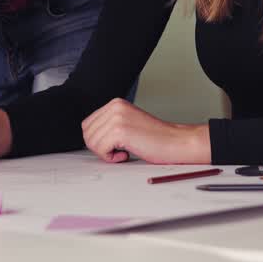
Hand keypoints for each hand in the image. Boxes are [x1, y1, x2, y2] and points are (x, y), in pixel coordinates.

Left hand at [80, 98, 209, 164]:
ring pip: (92, 142)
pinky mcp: (119, 130)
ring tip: (125, 151)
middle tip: (119, 150)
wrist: (175, 142)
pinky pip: (100, 150)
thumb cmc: (155, 138)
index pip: (88, 124)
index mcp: (115, 103)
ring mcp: (117, 117)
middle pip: (87, 133)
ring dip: (106, 153)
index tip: (114, 145)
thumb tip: (89, 136)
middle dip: (100, 147)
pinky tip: (126, 154)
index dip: (98, 140)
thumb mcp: (128, 124)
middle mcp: (115, 107)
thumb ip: (110, 125)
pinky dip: (111, 158)